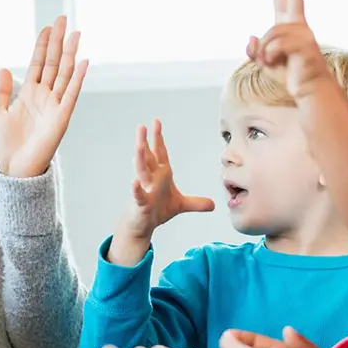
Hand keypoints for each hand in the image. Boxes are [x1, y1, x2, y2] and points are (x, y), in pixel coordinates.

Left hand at [0, 16, 88, 178]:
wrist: (12, 169)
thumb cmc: (5, 146)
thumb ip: (1, 92)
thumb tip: (4, 68)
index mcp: (28, 94)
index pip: (38, 63)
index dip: (42, 45)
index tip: (47, 26)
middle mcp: (44, 96)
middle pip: (53, 62)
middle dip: (58, 41)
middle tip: (63, 19)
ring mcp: (54, 105)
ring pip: (64, 74)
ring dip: (70, 53)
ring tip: (75, 34)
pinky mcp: (61, 118)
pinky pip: (71, 94)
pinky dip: (77, 78)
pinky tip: (82, 62)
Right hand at [111, 121, 213, 260]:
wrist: (143, 225)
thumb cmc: (157, 211)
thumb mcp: (181, 205)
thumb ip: (196, 203)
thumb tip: (213, 204)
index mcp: (160, 175)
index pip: (159, 153)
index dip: (158, 138)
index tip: (156, 122)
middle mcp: (151, 179)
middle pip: (147, 157)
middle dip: (144, 141)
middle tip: (142, 126)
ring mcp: (144, 189)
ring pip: (141, 172)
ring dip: (140, 158)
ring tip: (139, 145)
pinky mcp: (140, 203)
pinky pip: (138, 195)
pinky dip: (136, 189)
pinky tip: (134, 182)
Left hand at [247, 0, 331, 99]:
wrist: (309, 90)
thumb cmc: (289, 75)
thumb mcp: (264, 62)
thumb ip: (255, 50)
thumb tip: (251, 36)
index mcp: (290, 25)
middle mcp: (298, 25)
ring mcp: (303, 34)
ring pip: (269, 34)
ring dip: (264, 53)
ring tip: (273, 63)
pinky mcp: (304, 46)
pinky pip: (273, 47)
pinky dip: (268, 58)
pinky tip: (277, 64)